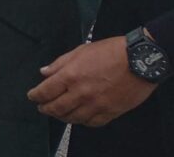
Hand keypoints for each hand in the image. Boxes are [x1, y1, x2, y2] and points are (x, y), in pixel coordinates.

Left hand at [26, 36, 157, 126]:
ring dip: (62, 117)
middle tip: (42, 108)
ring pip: (73, 118)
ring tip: (58, 113)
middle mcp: (81, 93)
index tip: (32, 96)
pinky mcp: (111, 112)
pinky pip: (92, 122)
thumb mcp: (81, 50)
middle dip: (46, 109)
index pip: (45, 91)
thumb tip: (44, 72)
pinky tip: (79, 117)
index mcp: (71, 75)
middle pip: (56, 108)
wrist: (141, 60)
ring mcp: (96, 105)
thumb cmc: (111, 51)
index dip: (35, 96)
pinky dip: (83, 121)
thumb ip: (60, 63)